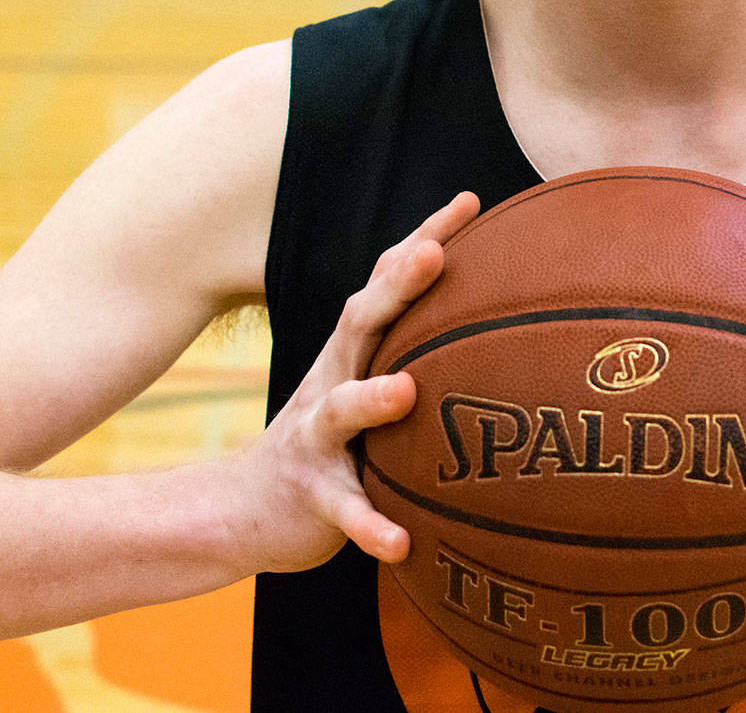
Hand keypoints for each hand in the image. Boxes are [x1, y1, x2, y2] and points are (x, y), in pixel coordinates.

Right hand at [224, 192, 477, 573]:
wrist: (243, 510)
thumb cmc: (331, 438)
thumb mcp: (364, 384)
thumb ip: (416, 351)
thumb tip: (502, 317)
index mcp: (353, 352)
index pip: (386, 283)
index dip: (423, 238)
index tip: (467, 203)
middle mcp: (331, 382)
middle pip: (360, 323)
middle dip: (395, 286)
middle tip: (433, 256)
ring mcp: (315, 439)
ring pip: (340, 411)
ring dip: (370, 398)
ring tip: (405, 391)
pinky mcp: (312, 497)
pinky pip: (344, 510)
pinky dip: (370, 524)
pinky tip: (401, 542)